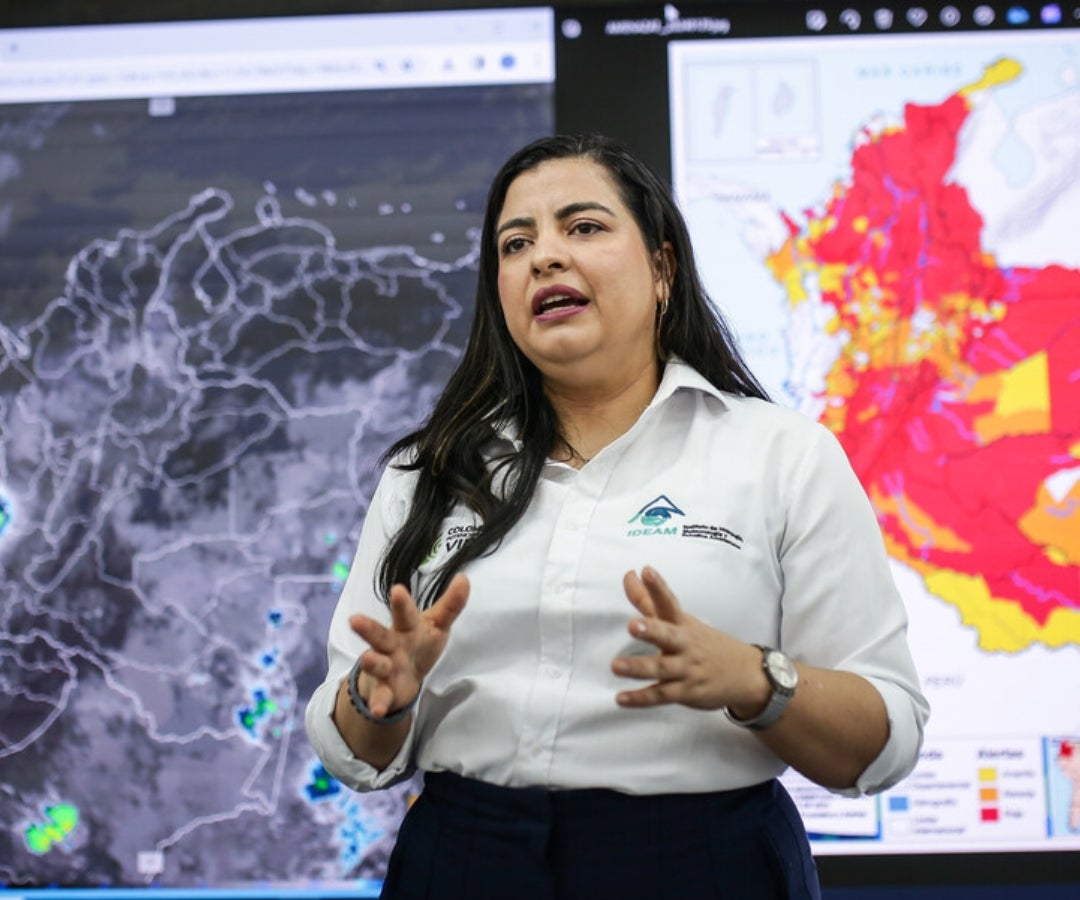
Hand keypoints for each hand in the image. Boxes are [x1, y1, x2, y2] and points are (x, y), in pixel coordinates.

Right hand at [349, 573, 468, 718]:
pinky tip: (378, 710)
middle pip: (379, 635)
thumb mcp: (437, 624)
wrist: (403, 677)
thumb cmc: (419, 643)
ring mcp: (385, 667)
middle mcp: (391, 645)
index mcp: (406, 627)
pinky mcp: (385, 690)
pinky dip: (378, 703)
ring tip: (367, 658)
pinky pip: (381, 697)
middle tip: (354, 620)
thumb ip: (450, 604)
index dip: (401, 602)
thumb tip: (465, 578)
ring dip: (371, 662)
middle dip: (368, 628)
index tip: (397, 589)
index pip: (404, 613)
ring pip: (376, 663)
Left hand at [612, 566, 761, 710]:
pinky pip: (661, 695)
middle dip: (651, 630)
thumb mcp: (680, 620)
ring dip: (638, 667)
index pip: (669, 602)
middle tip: (632, 624)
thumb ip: (649, 600)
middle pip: (667, 635)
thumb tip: (628, 574)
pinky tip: (621, 698)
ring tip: (616, 666)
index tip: (646, 571)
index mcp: (682, 624)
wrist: (745, 674)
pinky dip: (641, 698)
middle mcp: (684, 644)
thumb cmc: (703, 643)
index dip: (658, 587)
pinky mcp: (685, 692)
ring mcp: (686, 669)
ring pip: (661, 668)